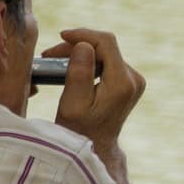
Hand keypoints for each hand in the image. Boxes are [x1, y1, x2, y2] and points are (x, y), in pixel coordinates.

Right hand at [41, 29, 145, 158]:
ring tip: (55, 60)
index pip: (106, 42)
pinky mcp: (127, 82)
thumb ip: (79, 73)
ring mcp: (133, 80)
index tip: (61, 35)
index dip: (83, 34)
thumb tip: (83, 45)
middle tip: (50, 54)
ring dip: (80, 53)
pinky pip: (106, 61)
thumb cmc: (79, 130)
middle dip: (76, 46)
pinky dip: (87, 61)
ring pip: (104, 53)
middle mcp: (133, 79)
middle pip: (104, 47)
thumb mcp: (73, 104)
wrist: (95, 149)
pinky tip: (69, 66)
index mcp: (122, 83)